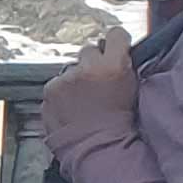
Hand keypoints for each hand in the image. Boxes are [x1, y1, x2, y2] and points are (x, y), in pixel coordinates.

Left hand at [40, 25, 137, 148]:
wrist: (98, 148)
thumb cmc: (121, 124)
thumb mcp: (133, 89)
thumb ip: (123, 66)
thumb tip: (118, 52)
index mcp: (114, 66)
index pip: (116, 34)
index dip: (116, 42)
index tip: (116, 49)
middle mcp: (88, 68)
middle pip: (90, 51)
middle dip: (93, 63)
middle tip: (98, 83)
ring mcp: (66, 79)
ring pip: (71, 68)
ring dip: (76, 79)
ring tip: (84, 100)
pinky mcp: (50, 90)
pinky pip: (57, 83)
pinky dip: (63, 93)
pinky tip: (72, 107)